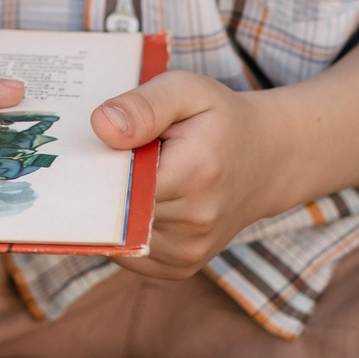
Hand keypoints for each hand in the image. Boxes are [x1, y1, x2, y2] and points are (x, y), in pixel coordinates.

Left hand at [92, 70, 291, 277]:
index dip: (98, 166)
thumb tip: (101, 126)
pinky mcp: (180, 267)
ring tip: (138, 176)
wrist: (266, 160)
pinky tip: (142, 201)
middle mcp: (195, 222)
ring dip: (115, 208)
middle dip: (104, 185)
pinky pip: (129, 252)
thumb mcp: (186, 91)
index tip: (92, 148)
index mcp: (195, 173)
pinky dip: (125, 228)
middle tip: (115, 157)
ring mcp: (189, 251)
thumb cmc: (218, 119)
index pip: (119, 183)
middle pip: (115, 210)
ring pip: (119, 233)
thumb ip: (143, 106)